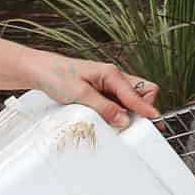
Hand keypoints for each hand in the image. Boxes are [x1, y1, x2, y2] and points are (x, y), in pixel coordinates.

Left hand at [36, 56, 160, 127]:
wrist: (39, 71)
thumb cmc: (56, 75)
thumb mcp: (79, 94)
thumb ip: (103, 107)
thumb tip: (123, 120)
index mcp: (111, 73)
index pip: (137, 93)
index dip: (146, 109)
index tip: (155, 121)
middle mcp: (113, 77)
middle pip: (143, 92)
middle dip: (142, 108)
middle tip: (133, 124)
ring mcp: (109, 84)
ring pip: (132, 98)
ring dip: (129, 111)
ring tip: (117, 123)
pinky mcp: (102, 91)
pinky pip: (119, 102)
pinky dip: (118, 112)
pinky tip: (108, 119)